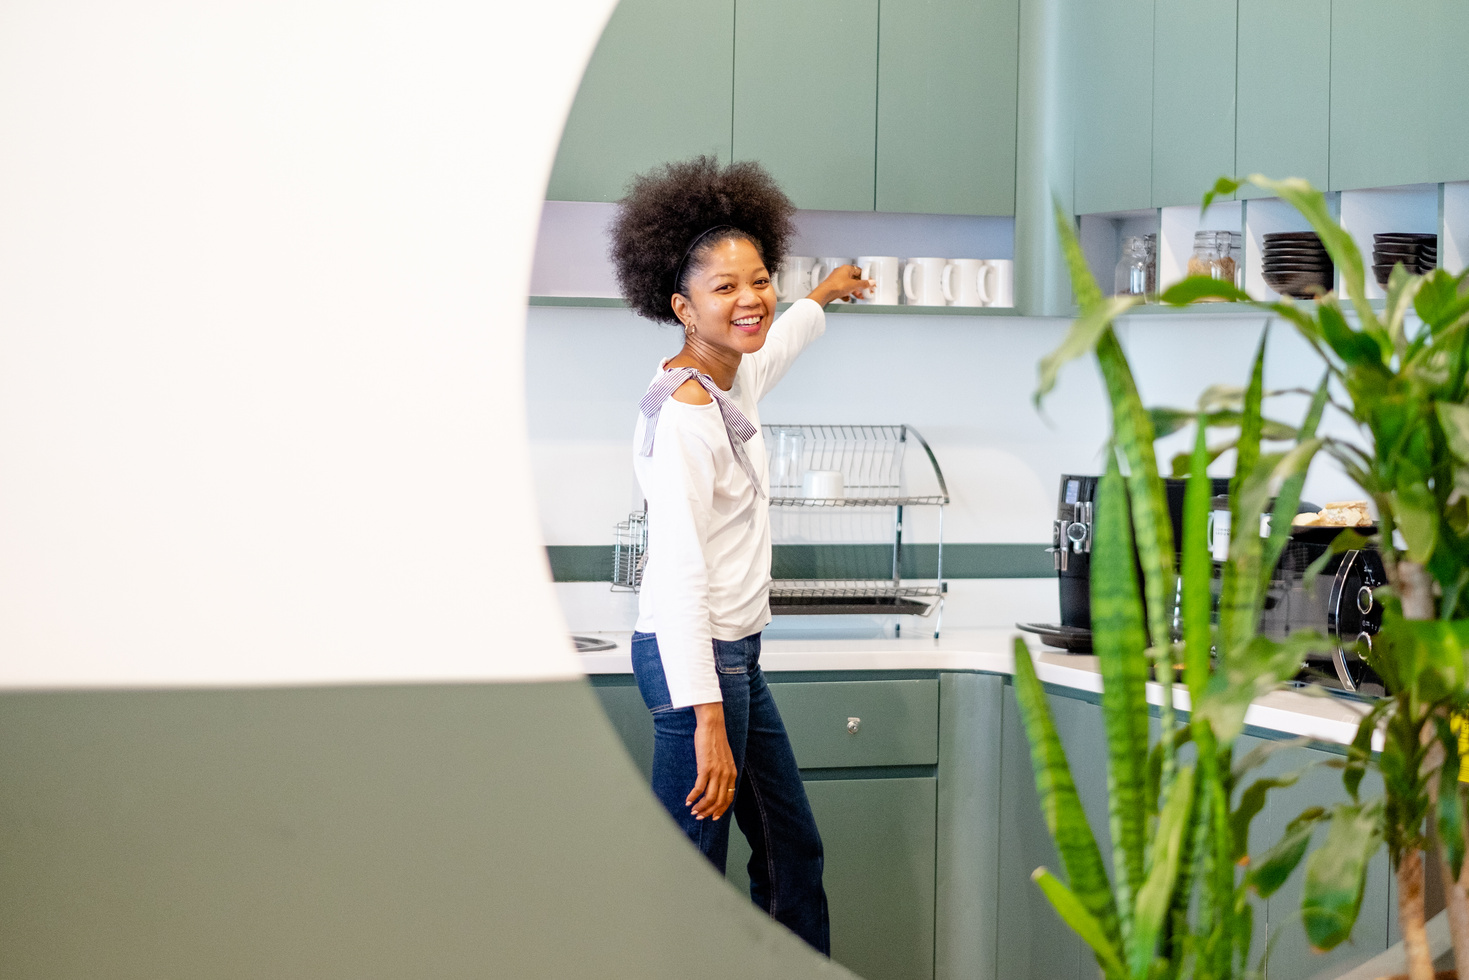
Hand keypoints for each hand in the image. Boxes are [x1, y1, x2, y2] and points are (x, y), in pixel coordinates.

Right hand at [687, 701, 737, 820]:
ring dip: (700, 807)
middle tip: (699, 816)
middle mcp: (726, 775)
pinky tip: (688, 800)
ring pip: (710, 798)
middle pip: (719, 801)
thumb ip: (724, 771)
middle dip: (709, 812)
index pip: (728, 798)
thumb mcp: (725, 758)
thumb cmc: (716, 740)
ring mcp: (716, 772)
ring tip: (693, 811)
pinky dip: (693, 797)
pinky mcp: (705, 768)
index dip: (721, 810)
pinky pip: (699, 788)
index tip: (713, 817)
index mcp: (732, 774)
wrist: (712, 726)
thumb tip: (718, 783)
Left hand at [806, 264, 871, 305]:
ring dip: (854, 291)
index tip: (870, 283)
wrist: (825, 293)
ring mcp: (837, 280)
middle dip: (860, 287)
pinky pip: (843, 290)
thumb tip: (871, 282)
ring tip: (859, 296)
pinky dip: (846, 294)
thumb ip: (864, 284)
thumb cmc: (836, 285)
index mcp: (846, 268)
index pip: (859, 271)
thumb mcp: (854, 285)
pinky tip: (847, 298)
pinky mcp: (834, 287)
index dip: (865, 278)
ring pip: (849, 285)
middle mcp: (841, 272)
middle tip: (865, 291)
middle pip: (854, 279)